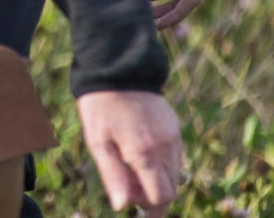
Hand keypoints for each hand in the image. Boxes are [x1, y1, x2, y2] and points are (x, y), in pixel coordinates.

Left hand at [77, 90, 183, 215]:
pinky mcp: (175, 128)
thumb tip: (122, 206)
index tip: (131, 202)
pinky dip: (162, 165)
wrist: (117, 69)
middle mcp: (166, 147)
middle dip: (152, 195)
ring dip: (157, 180)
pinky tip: (140, 151)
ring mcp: (174, 137)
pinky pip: (175, 157)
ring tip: (129, 163)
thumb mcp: (97, 142)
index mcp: (146, 153)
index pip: (161, 197)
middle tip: (126, 182)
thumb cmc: (101, 107)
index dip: (147, 207)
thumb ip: (112, 176)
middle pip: (172, 190)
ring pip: (175, 175)